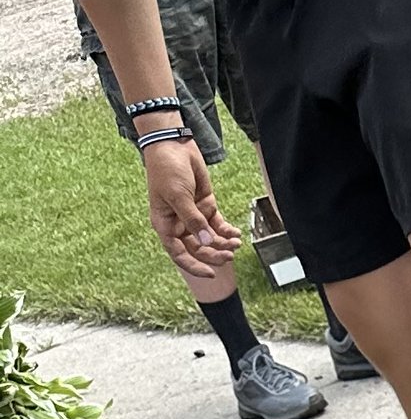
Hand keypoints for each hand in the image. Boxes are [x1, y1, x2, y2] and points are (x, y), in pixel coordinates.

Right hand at [142, 137, 240, 273]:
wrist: (173, 145)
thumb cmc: (167, 169)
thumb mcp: (179, 196)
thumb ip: (193, 220)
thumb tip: (207, 242)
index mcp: (165, 225)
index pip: (179, 254)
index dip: (194, 266)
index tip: (211, 274)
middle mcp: (179, 224)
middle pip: (199, 249)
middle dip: (214, 254)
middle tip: (230, 255)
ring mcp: (194, 216)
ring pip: (210, 239)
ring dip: (223, 243)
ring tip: (236, 243)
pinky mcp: (206, 206)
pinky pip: (217, 225)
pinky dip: (227, 231)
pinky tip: (236, 234)